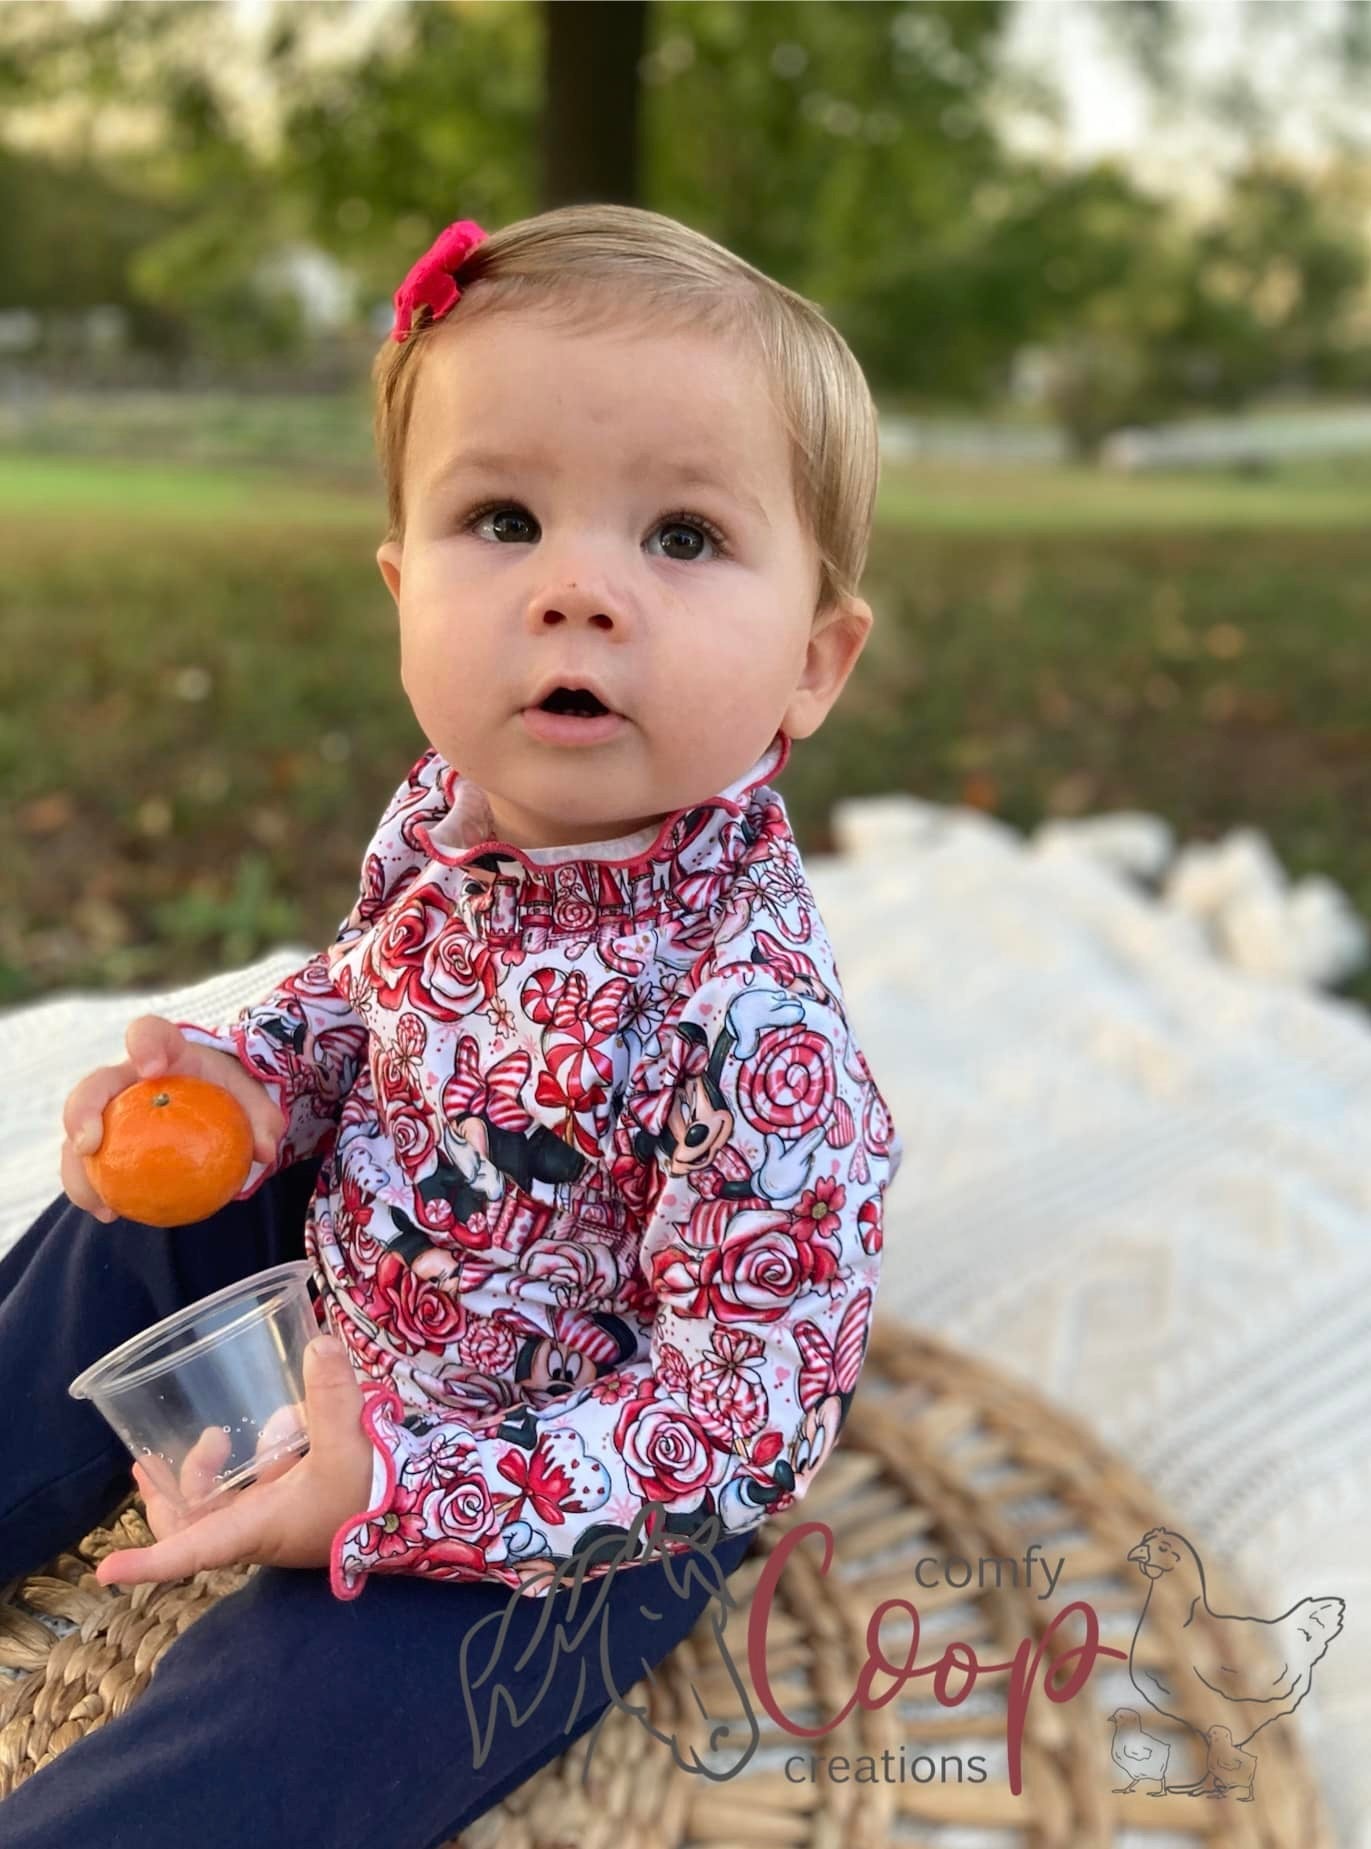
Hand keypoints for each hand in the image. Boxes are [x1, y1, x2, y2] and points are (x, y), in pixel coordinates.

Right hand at [61, 1014, 286, 1223]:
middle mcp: (127, 1078)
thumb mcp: (253, 1101)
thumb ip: (263, 1119)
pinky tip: (109, 1214)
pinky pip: (86, 1166)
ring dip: (76, 1167)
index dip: (144, 1044)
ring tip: (99, 1201)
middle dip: (83, 1110)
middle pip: (94, 1084)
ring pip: (79, 1133)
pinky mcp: (103, 1143)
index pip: (150, 1033)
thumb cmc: (230, 1097)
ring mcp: (109, 1111)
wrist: (213, 1109)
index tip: (152, 1068)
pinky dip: (91, 1190)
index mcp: (166, 1052)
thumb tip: (265, 1151)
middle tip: (90, 1145)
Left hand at [95, 1338, 373, 1586]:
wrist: (422, 1512)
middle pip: (193, 1526)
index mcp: (258, 1529)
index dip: (147, 1563)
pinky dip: (255, 1459)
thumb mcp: (350, 1448)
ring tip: (214, 1436)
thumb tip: (318, 1343)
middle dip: (165, 1496)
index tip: (106, 1571)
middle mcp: (259, 1528)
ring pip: (222, 1504)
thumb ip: (334, 1397)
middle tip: (146, 1463)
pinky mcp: (297, 1500)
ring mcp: (277, 1516)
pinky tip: (281, 1424)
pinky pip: (257, 1485)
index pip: (192, 1553)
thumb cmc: (373, 1496)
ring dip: (206, 1473)